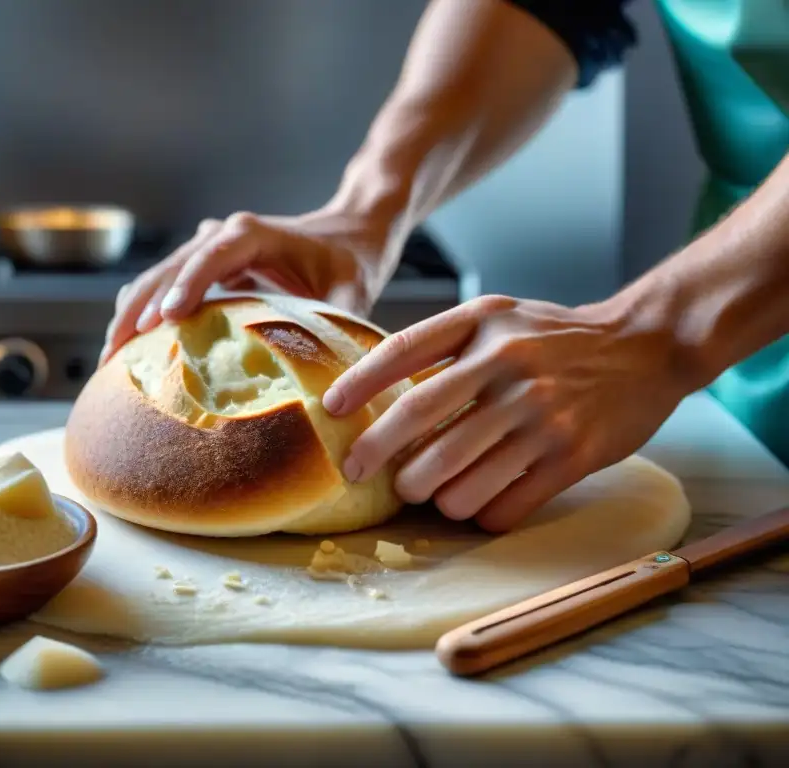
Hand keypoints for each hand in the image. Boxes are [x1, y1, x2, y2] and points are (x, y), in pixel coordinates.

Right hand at [99, 209, 392, 362]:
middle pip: (167, 269)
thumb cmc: (350, 263)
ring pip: (156, 279)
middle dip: (138, 311)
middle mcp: (222, 235)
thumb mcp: (349, 294)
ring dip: (131, 316)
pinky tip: (127, 352)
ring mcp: (207, 249)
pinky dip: (143, 316)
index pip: (211, 257)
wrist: (350, 233)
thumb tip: (327, 380)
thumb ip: (334, 326)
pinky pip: (163, 289)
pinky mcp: (203, 269)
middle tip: (115, 358)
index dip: (185, 287)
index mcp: (253, 234)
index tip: (163, 321)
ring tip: (110, 364)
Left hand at [322, 294, 693, 531]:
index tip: (330, 409)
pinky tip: (479, 506)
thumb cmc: (556, 338)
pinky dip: (480, 515)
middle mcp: (509, 365)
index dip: (361, 382)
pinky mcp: (571, 456)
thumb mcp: (500, 317)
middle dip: (377, 453)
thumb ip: (446, 344)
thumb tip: (377, 391)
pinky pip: (505, 505)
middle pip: (419, 417)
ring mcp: (541, 413)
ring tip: (429, 493)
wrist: (646, 348)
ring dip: (431, 495)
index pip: (405, 350)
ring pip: (457, 476)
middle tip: (359, 472)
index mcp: (485, 324)